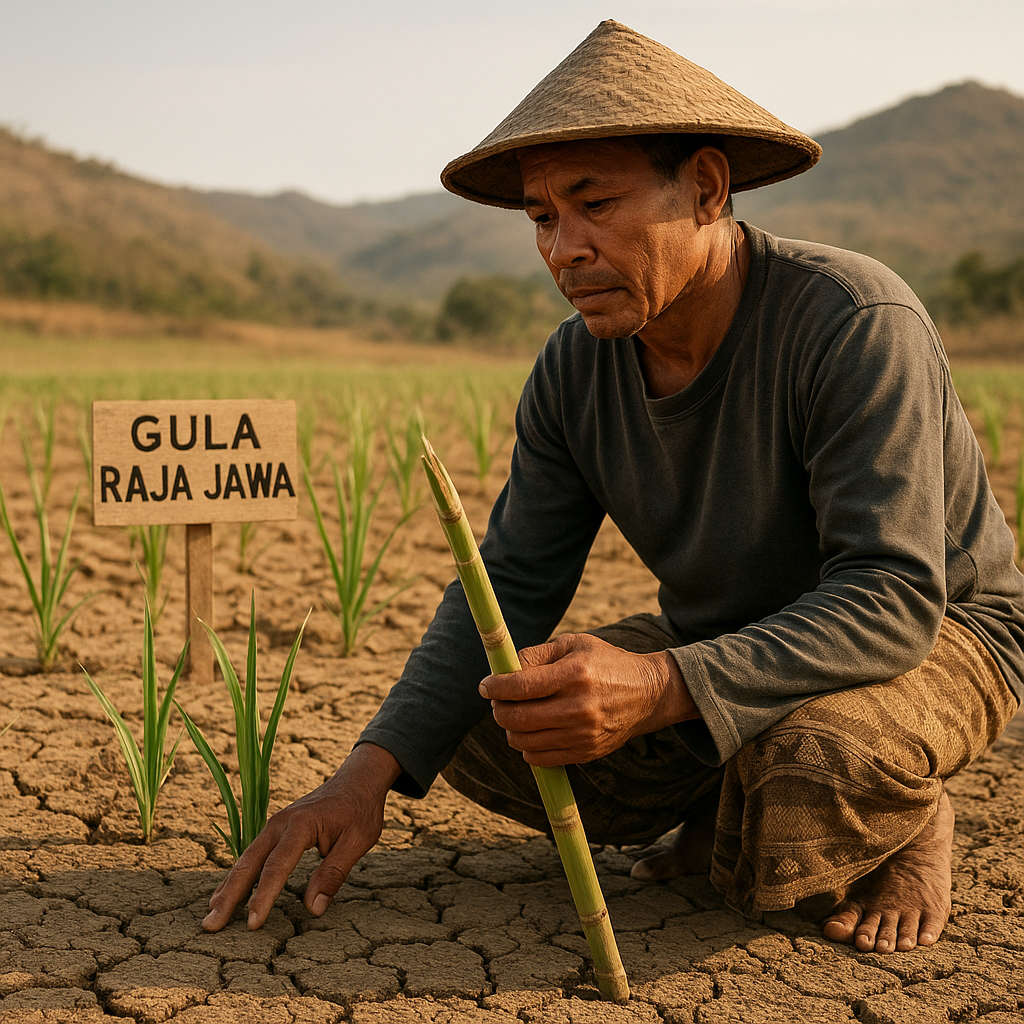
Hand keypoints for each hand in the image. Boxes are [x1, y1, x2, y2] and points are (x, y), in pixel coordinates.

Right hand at [201, 742, 400, 931]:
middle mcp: (281, 822)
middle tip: (211, 925)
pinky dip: (238, 875)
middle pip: (250, 862)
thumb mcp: (358, 841)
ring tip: (210, 916)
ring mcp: (276, 824)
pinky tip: (226, 894)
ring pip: (246, 858)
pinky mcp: (276, 829)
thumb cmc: (360, 810)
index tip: (252, 924)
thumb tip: (314, 909)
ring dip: (228, 887)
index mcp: (301, 824)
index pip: (277, 865)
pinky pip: (252, 854)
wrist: (358, 779)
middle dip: (230, 895)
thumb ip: (334, 873)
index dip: (263, 896)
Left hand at [478, 633, 697, 766]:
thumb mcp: (575, 644)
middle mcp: (578, 707)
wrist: (649, 694)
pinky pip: (540, 758)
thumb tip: (503, 668)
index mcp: (574, 674)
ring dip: (511, 729)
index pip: (520, 686)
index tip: (486, 686)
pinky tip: (533, 731)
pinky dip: (527, 747)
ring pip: (524, 741)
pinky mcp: (586, 752)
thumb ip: (537, 654)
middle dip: (499, 709)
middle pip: (518, 717)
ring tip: (516, 715)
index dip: (495, 687)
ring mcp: (583, 734)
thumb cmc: (606, 663)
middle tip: (498, 701)